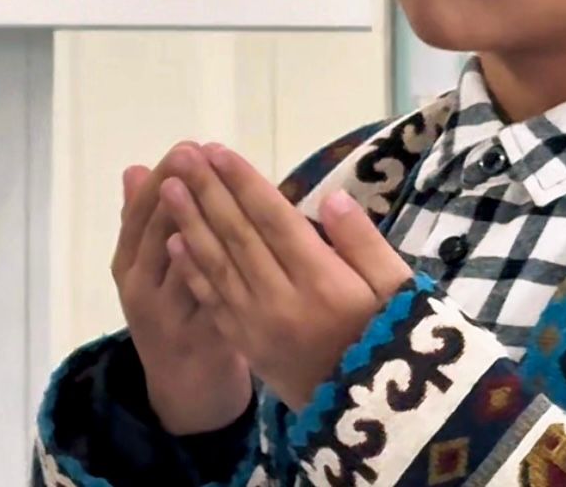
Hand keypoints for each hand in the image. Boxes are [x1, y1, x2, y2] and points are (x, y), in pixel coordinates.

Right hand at [110, 143, 253, 434]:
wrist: (184, 385)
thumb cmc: (175, 307)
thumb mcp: (154, 266)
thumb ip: (148, 221)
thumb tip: (134, 168)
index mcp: (129, 263)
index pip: (141, 211)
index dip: (165, 176)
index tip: (189, 146)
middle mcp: (140, 287)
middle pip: (158, 231)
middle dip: (182, 190)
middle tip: (202, 156)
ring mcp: (167, 314)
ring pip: (183, 261)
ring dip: (199, 223)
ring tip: (217, 189)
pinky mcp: (199, 337)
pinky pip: (211, 299)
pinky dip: (219, 274)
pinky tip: (235, 250)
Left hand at [159, 144, 412, 410]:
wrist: (378, 413)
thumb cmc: (395, 334)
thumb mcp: (397, 286)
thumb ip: (364, 241)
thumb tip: (331, 197)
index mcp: (322, 280)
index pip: (273, 220)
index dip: (244, 184)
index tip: (218, 151)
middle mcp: (282, 300)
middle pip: (237, 236)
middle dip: (207, 192)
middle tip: (182, 156)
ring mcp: (258, 325)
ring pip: (217, 265)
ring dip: (189, 223)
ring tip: (168, 188)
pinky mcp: (248, 345)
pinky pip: (213, 301)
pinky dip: (193, 269)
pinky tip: (176, 243)